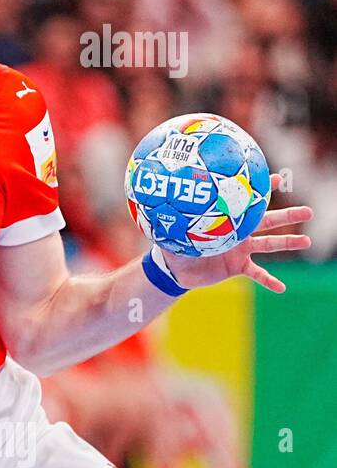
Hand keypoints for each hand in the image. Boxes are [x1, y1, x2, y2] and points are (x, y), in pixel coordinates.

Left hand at [165, 175, 312, 293]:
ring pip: (270, 245)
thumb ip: (171, 222)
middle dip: (289, 215)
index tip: (277, 179)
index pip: (246, 202)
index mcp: (227, 220)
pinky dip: (269, 280)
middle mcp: (239, 233)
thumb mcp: (173, 232)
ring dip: (288, 243)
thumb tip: (158, 210)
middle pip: (268, 221)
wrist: (177, 269)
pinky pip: (258, 274)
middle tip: (309, 211)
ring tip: (307, 242)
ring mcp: (242, 250)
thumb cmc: (176, 245)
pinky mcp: (239, 267)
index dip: (261, 190)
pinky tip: (282, 288)